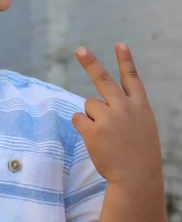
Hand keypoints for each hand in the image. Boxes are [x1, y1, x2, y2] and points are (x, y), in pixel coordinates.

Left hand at [72, 43, 162, 190]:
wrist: (136, 177)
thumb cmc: (139, 152)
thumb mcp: (142, 125)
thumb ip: (125, 109)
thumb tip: (94, 101)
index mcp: (139, 106)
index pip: (132, 78)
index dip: (125, 60)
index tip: (120, 44)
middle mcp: (124, 108)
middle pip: (103, 79)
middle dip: (90, 63)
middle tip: (80, 49)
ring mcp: (108, 118)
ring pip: (88, 104)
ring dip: (92, 116)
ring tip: (106, 134)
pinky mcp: (92, 129)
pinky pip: (78, 118)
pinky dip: (83, 126)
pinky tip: (96, 139)